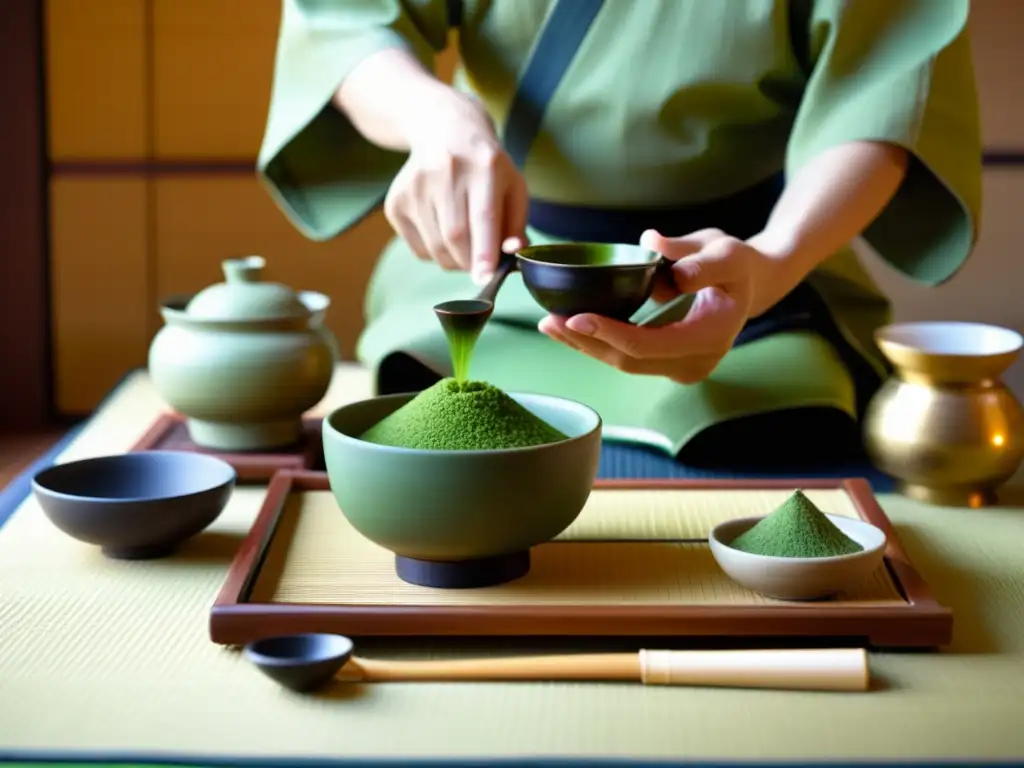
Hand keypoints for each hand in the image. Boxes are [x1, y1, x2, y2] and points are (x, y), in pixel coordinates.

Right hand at [383, 93, 529, 283]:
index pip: (482, 217)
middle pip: (455, 237)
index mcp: (484, 166)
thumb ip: (517, 224)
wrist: (443, 131)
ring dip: (454, 261)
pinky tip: (442, 229)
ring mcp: (415, 187)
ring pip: (436, 248)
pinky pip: (419, 249)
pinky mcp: (396, 202)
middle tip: (481, 265)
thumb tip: (513, 254)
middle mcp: (446, 172)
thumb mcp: (512, 186)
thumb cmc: (486, 167)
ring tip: (464, 244)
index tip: (485, 278)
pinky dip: (436, 253)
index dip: (483, 252)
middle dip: (471, 262)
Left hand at [538, 228, 766, 383]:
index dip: (609, 334)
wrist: (750, 286)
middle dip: (586, 344)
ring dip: (585, 347)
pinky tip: (570, 330)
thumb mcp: (726, 251)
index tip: (575, 317)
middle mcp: (694, 364)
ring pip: (624, 364)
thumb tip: (652, 245)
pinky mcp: (668, 365)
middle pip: (629, 361)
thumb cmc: (737, 266)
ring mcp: (681, 369)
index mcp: (709, 338)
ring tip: (548, 325)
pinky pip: (628, 358)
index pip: (648, 345)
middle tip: (548, 321)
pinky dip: (598, 344)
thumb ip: (693, 255)